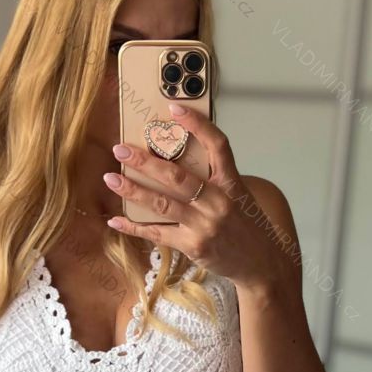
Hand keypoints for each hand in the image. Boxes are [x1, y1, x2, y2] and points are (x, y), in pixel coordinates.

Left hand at [103, 103, 283, 289]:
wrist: (260, 262)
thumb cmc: (246, 225)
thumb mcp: (239, 194)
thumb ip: (215, 177)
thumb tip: (178, 158)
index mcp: (231, 183)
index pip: (217, 145)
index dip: (196, 124)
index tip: (174, 108)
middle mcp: (218, 202)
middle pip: (177, 176)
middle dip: (145, 162)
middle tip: (121, 150)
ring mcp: (204, 225)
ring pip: (162, 204)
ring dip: (133, 190)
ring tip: (111, 179)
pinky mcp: (193, 245)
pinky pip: (158, 233)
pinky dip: (135, 227)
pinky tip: (117, 219)